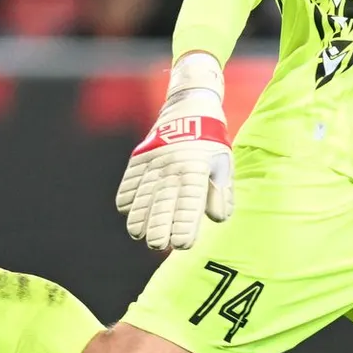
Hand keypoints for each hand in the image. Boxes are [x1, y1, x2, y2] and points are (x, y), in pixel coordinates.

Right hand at [115, 54, 232, 248]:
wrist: (189, 107)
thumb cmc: (211, 144)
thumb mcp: (224, 164)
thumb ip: (222, 193)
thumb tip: (217, 219)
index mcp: (196, 169)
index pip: (189, 202)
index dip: (184, 224)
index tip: (181, 244)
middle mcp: (172, 167)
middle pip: (163, 202)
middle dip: (159, 226)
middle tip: (157, 245)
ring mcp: (153, 162)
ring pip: (143, 195)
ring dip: (139, 216)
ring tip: (139, 235)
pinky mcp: (139, 159)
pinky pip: (129, 182)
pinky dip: (128, 198)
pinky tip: (129, 213)